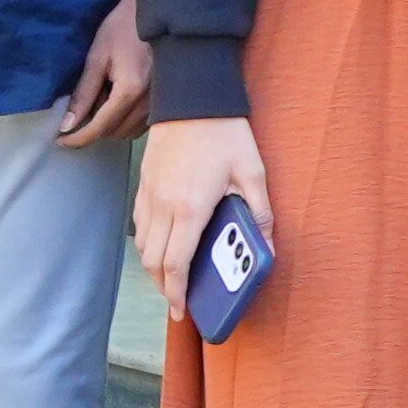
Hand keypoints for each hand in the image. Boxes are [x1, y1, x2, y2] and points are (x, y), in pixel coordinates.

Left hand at [51, 0, 155, 150]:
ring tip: (100, 102)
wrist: (157, 10)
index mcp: (130, 91)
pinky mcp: (167, 98)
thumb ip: (84, 93)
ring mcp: (162, 102)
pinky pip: (143, 123)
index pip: (100, 128)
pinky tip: (118, 101)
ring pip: (130, 132)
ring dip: (111, 126)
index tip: (60, 140)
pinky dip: (126, 120)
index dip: (77, 138)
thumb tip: (67, 125)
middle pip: (115, 134)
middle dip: (93, 130)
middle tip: (78, 113)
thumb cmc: (123, 28)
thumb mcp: (97, 57)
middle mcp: (150, 102)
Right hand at [131, 116, 261, 293]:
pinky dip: (148, 243)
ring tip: (172, 278)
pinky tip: (164, 246)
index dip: (177, 293)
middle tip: (180, 300)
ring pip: (142, 245)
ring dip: (154, 267)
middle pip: (153, 261)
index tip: (183, 310)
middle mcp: (163, 205)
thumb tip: (268, 247)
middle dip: (164, 286)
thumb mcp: (253, 172)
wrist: (192, 97)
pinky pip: (140, 225)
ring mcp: (148, 194)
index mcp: (190, 208)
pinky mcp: (143, 183)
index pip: (176, 264)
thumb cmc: (225, 133)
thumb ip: (260, 213)